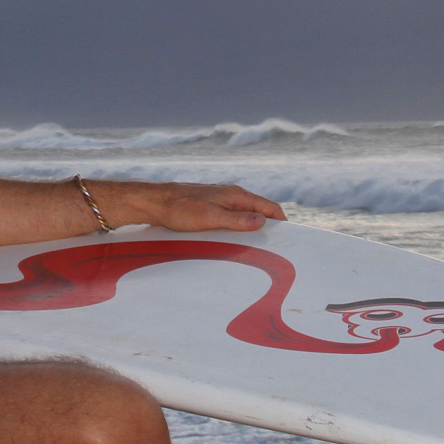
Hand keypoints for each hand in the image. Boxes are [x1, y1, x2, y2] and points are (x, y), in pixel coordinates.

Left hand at [103, 181, 285, 232]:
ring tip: (256, 247)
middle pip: (258, 211)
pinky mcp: (210, 207)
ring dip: (252, 229)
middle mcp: (231, 195)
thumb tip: (262, 221)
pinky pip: (232, 218)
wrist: (155, 202)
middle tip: (274, 247)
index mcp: (236, 195)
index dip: (281, 222)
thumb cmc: (181, 209)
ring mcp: (221, 201)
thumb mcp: (211, 217)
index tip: (288, 239)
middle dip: (268, 227)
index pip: (268, 207)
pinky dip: (238, 229)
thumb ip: (237, 219)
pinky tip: (234, 241)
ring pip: (245, 215)